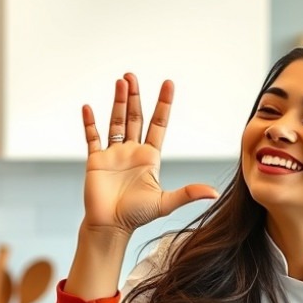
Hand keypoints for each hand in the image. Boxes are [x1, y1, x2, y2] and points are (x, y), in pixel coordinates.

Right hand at [81, 73, 218, 235]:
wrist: (111, 227)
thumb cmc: (137, 216)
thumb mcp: (165, 202)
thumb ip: (188, 194)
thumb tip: (213, 194)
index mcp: (150, 157)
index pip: (158, 124)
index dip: (163, 104)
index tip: (168, 84)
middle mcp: (132, 151)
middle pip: (135, 117)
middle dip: (134, 96)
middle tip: (131, 75)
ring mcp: (113, 154)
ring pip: (116, 122)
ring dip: (117, 102)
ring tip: (119, 82)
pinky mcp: (96, 161)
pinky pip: (93, 137)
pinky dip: (90, 123)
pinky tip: (88, 107)